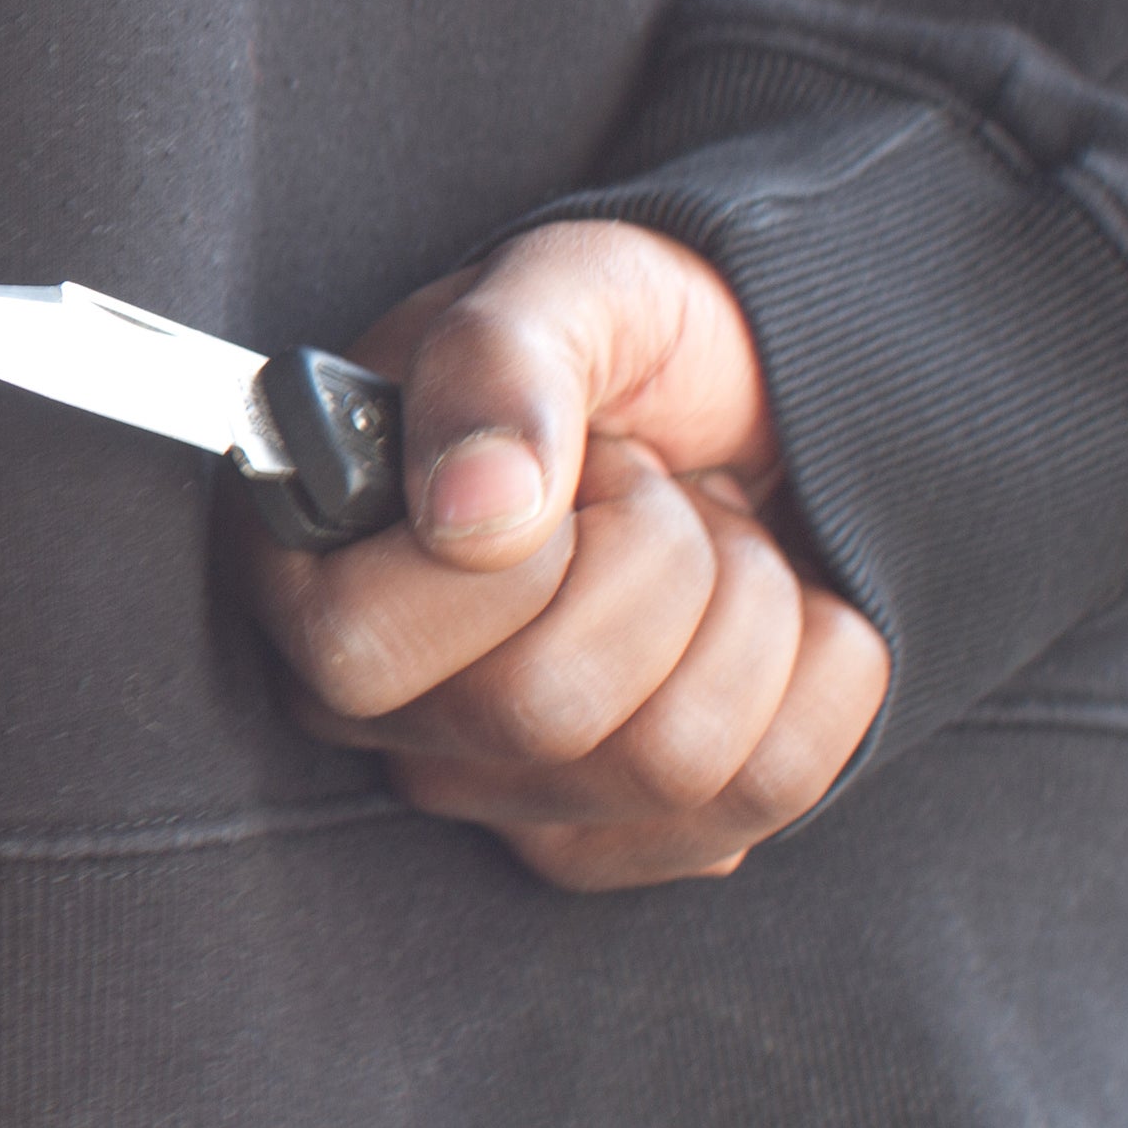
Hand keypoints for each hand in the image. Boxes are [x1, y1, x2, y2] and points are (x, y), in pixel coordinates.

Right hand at [239, 221, 890, 890]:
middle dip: (658, 555)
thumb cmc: (631, 344)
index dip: (512, 552)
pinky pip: (772, 789)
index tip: (569, 460)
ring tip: (709, 536)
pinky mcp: (640, 837)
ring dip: (746, 604)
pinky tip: (772, 606)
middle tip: (653, 484)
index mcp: (307, 578)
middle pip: (542, 713)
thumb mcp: (565, 289)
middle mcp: (387, 717)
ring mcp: (513, 797)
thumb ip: (495, 365)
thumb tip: (469, 514)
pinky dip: (820, 663)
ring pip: (673, 762)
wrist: (762, 396)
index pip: (361, 652)